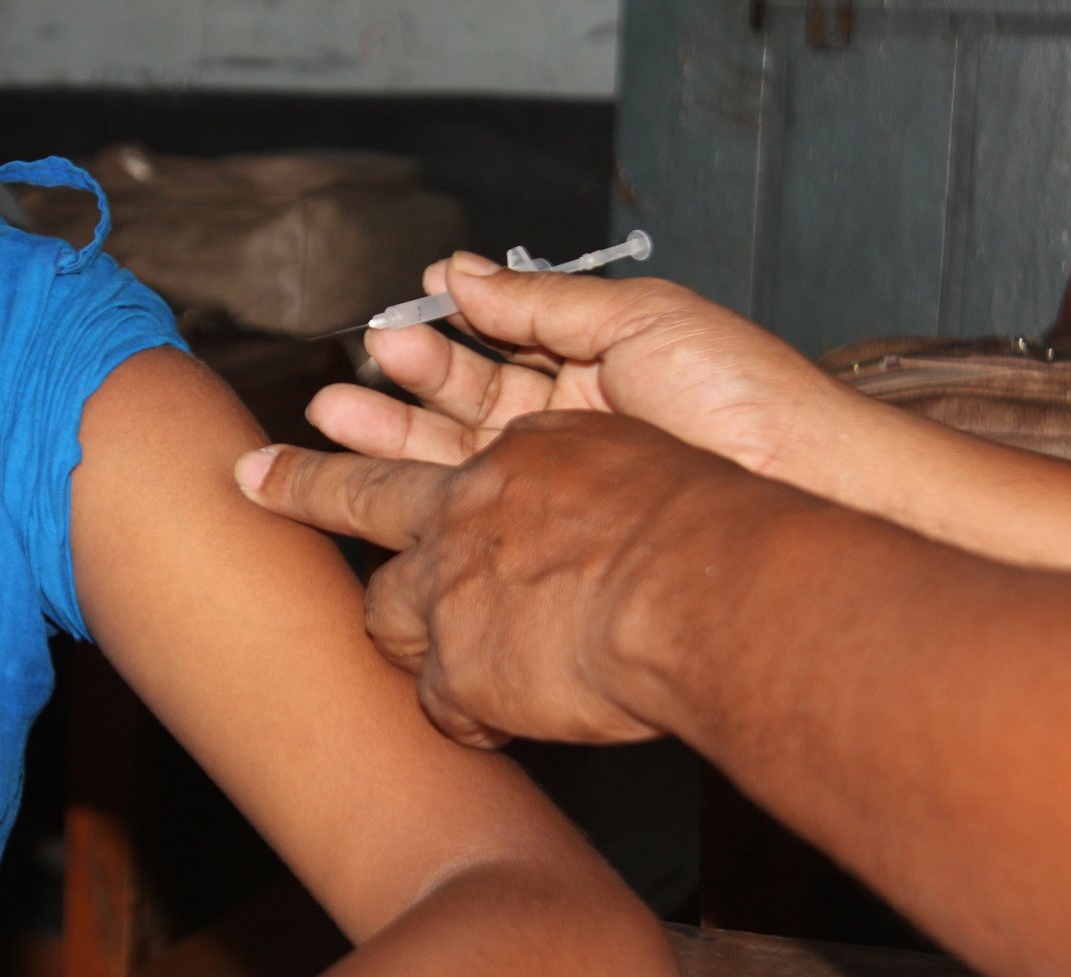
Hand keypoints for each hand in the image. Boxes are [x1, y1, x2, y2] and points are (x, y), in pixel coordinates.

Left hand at [236, 411, 777, 747]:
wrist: (702, 590)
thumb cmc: (700, 523)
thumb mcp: (631, 459)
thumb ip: (577, 478)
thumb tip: (570, 500)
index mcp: (509, 464)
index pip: (409, 461)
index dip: (336, 466)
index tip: (270, 462)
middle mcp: (462, 521)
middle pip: (368, 518)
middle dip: (315, 503)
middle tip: (261, 483)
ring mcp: (450, 596)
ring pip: (393, 619)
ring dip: (415, 638)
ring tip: (448, 661)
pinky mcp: (458, 676)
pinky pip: (444, 708)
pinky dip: (473, 717)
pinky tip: (510, 720)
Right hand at [309, 254, 848, 480]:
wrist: (803, 482)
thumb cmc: (742, 391)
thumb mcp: (639, 316)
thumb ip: (542, 299)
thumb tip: (456, 273)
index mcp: (591, 363)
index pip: (495, 346)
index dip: (442, 335)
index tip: (401, 314)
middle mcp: (570, 426)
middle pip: (463, 407)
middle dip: (401, 392)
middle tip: (347, 383)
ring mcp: (566, 485)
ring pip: (460, 461)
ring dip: (396, 439)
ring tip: (338, 420)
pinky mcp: (565, 538)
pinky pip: (485, 516)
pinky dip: (431, 497)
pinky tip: (389, 482)